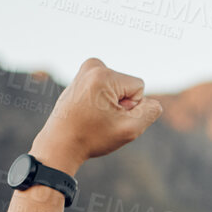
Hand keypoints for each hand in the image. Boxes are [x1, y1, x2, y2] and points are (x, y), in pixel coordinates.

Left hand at [31, 57, 164, 173]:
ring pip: (117, 88)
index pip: (139, 87)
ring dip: (110, 104)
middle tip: (99, 119)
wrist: (59, 145)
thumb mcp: (130, 129)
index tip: (110, 118)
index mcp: (103, 74)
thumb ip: (150, 112)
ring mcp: (84, 71)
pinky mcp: (80, 78)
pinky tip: (86, 113)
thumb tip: (152, 102)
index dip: (131, 107)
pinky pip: (105, 89)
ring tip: (92, 116)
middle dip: (120, 104)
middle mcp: (92, 66)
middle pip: (127, 86)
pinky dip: (100, 102)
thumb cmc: (92, 137)